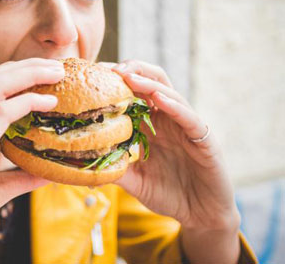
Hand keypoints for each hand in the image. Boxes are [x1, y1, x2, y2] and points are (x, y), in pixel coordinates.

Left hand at [104, 59, 240, 262]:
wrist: (201, 216)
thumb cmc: (169, 194)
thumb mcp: (134, 181)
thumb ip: (114, 169)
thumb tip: (81, 165)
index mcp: (151, 125)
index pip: (134, 93)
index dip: (116, 81)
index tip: (94, 74)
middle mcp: (169, 119)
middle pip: (152, 82)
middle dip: (131, 70)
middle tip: (109, 68)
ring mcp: (186, 127)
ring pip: (169, 94)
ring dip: (148, 83)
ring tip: (128, 75)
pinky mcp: (204, 139)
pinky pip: (189, 118)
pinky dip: (175, 106)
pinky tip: (159, 99)